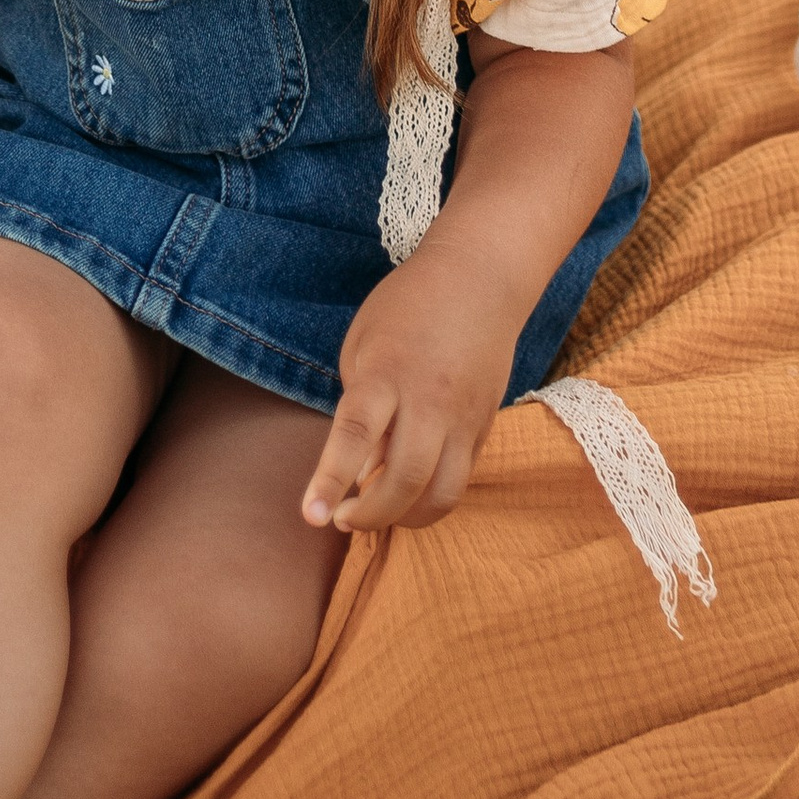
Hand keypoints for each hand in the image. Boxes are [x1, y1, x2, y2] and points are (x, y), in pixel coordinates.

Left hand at [301, 251, 517, 534]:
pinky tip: (410, 489)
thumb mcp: (363, 343)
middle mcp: (429, 400)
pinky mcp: (485, 427)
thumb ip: (358, 406)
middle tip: (344, 518)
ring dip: (406, 518)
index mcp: (386, 372)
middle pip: (406, 479)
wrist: (479, 280)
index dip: (331, 480)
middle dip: (370, 516)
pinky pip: (461, 480)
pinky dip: (431, 498)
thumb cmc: (407, 308)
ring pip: (442, 494)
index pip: (356, 435)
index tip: (313, 516)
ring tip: (378, 510)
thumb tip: (362, 472)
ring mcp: (463, 417)